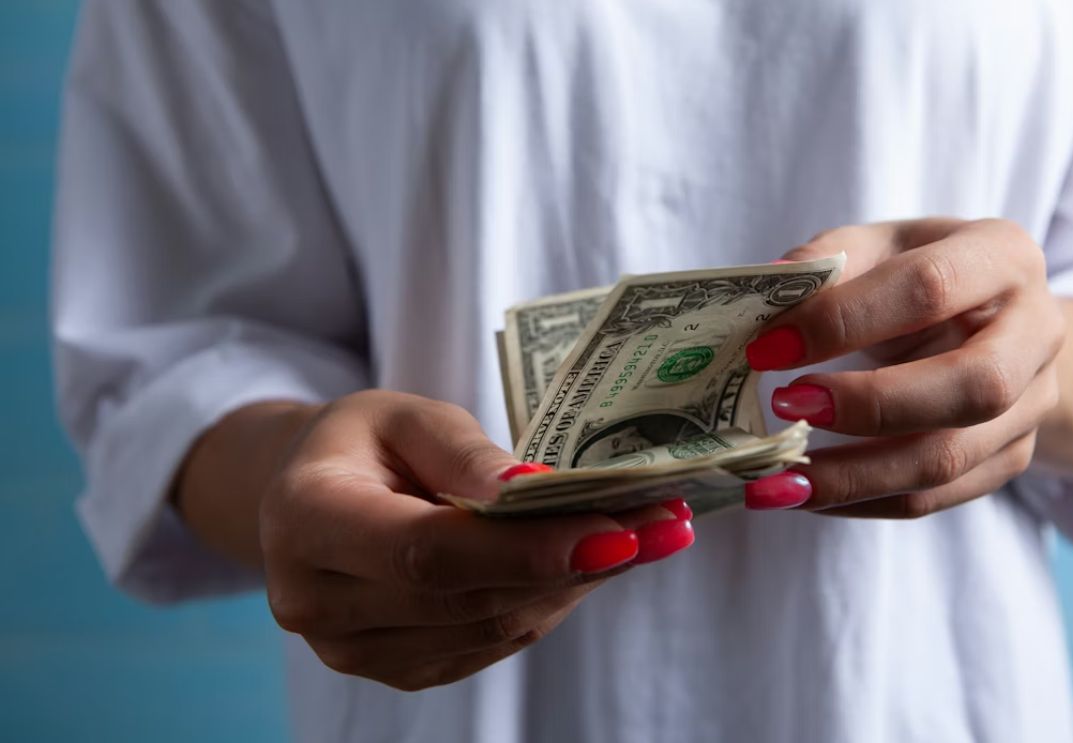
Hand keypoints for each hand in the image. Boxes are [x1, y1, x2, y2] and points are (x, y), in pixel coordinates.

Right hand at [255, 391, 693, 689]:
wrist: (307, 493)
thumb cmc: (362, 442)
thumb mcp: (406, 416)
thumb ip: (466, 455)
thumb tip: (538, 494)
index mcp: (305, 521)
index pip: (426, 553)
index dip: (524, 551)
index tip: (615, 534)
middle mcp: (318, 602)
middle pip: (470, 598)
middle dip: (576, 563)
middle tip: (664, 524)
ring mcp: (356, 650)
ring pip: (493, 628)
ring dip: (578, 583)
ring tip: (650, 535)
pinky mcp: (399, 669)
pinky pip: (492, 642)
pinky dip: (551, 599)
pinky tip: (596, 560)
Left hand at [740, 218, 1062, 516]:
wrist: (994, 323)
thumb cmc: (920, 276)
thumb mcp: (878, 247)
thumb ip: (826, 262)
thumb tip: (769, 288)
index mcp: (1002, 256)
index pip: (927, 288)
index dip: (842, 320)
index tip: (767, 347)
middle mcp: (1036, 331)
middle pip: (973, 386)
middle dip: (869, 405)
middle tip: (785, 406)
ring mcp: (1031, 404)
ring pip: (949, 458)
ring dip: (853, 475)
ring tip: (778, 477)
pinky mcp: (1010, 459)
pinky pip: (933, 498)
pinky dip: (861, 501)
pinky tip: (805, 493)